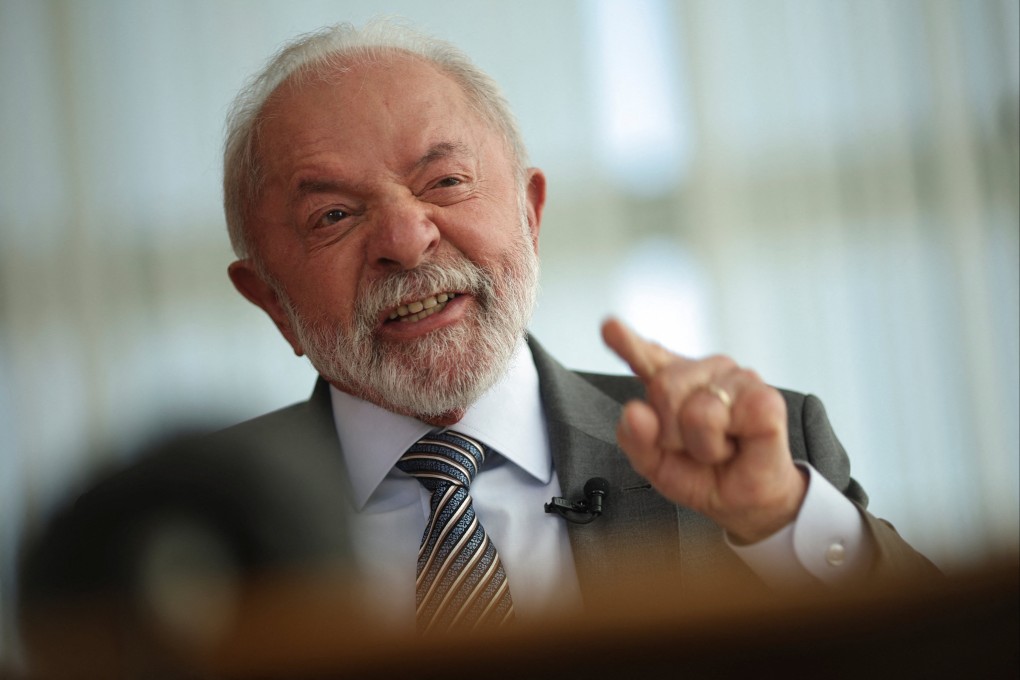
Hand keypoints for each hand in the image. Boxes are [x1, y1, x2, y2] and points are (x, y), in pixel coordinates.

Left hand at [601, 318, 806, 542]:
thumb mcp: (656, 464)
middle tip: (693, 447)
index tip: (610, 327)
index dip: (628, 341)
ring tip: (718, 448)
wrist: (747, 503)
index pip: (646, 356)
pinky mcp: (764, 397)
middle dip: (671, 433)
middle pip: (664, 387)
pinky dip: (720, 445)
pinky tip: (737, 444)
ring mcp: (737, 379)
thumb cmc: (705, 475)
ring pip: (694, 408)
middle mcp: (705, 372)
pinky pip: (721, 417)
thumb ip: (635, 438)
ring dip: (699, 445)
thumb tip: (634, 412)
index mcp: (675, 382)